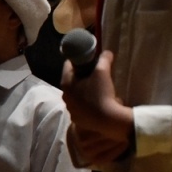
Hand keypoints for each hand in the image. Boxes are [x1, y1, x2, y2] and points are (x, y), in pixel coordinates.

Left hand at [62, 51, 133, 165]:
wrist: (107, 119)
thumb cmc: (101, 93)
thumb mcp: (103, 72)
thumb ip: (104, 59)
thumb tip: (106, 52)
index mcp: (66, 83)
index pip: (68, 65)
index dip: (79, 60)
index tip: (89, 60)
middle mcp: (64, 96)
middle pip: (71, 80)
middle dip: (82, 76)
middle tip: (95, 74)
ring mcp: (70, 108)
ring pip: (75, 94)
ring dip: (84, 90)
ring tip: (98, 90)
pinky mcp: (76, 118)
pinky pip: (80, 106)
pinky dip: (86, 103)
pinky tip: (97, 103)